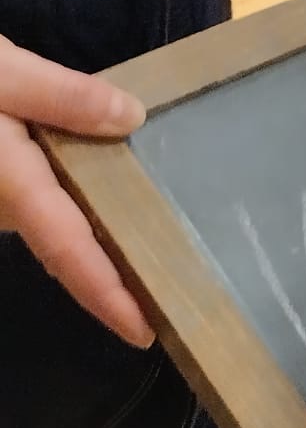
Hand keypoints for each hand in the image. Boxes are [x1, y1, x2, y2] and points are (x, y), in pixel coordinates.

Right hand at [0, 38, 150, 345]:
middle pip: (61, 244)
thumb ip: (61, 95)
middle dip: (109, 268)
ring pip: (42, 222)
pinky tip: (94, 178)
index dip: (105, 295)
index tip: (142, 333)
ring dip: (85, 229)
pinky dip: (61, 199)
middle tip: (167, 286)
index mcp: (9, 183)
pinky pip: (25, 202)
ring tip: (148, 236)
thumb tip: (130, 118)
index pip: (67, 249)